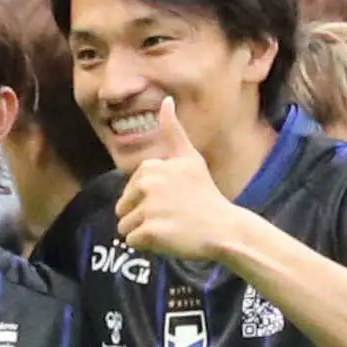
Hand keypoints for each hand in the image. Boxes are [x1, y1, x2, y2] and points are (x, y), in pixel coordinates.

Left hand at [115, 97, 237, 260]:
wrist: (223, 228)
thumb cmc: (205, 194)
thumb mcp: (190, 158)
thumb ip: (173, 130)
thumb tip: (166, 101)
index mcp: (150, 168)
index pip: (130, 191)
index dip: (147, 200)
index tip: (172, 200)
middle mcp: (146, 185)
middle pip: (123, 209)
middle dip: (142, 217)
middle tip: (171, 216)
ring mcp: (147, 209)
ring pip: (125, 226)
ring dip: (143, 232)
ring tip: (169, 228)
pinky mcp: (149, 232)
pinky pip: (131, 241)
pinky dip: (146, 245)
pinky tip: (167, 239)